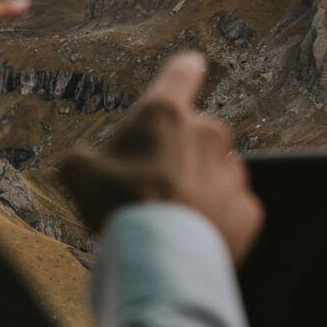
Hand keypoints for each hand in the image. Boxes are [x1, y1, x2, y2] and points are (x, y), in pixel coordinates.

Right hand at [61, 52, 263, 265]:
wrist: (160, 257)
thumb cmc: (119, 205)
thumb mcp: (79, 173)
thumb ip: (83, 158)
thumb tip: (80, 163)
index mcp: (165, 113)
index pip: (182, 72)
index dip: (184, 70)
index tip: (188, 69)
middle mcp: (207, 133)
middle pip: (196, 132)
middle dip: (178, 151)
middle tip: (151, 182)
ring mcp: (232, 172)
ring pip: (215, 170)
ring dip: (198, 184)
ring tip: (170, 214)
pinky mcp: (247, 209)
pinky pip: (231, 207)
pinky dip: (215, 217)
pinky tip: (190, 233)